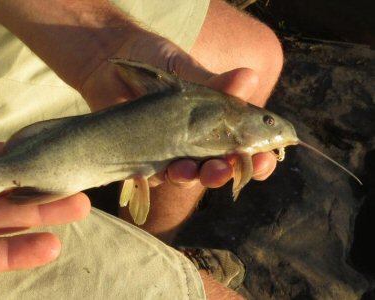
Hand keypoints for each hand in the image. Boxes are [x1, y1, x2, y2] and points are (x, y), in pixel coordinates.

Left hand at [79, 33, 276, 188]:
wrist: (109, 61)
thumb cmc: (155, 61)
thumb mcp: (186, 69)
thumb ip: (215, 83)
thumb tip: (248, 78)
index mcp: (216, 122)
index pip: (245, 148)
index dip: (259, 157)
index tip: (266, 157)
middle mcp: (196, 142)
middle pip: (219, 167)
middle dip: (227, 171)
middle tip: (228, 167)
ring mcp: (170, 153)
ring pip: (188, 175)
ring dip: (196, 176)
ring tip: (198, 170)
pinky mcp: (142, 159)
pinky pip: (154, 175)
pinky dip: (162, 175)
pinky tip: (168, 168)